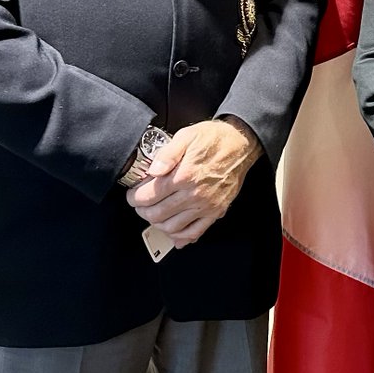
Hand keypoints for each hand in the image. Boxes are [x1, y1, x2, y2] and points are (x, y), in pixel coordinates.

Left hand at [127, 117, 262, 246]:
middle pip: (157, 214)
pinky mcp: (216, 211)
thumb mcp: (187, 136)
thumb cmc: (214, 139)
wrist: (241, 145)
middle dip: (142, 211)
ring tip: (154, 214)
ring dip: (157, 224)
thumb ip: (167, 154)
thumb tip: (153, 170)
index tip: (133, 194)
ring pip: (172, 227)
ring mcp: (206, 206)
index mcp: (185, 175)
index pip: (149, 196)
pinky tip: (173, 232)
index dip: (134, 197)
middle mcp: (195, 194)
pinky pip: (194, 232)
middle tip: (140, 204)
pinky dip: (179, 237)